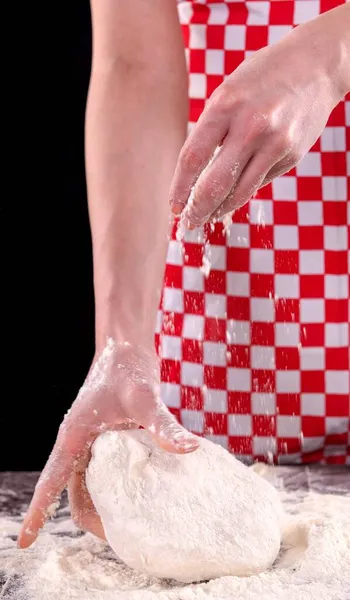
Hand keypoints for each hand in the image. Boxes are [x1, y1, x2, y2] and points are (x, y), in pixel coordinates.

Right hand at [18, 340, 198, 547]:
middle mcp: (78, 444)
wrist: (126, 350)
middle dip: (92, 520)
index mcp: (74, 436)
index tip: (25, 541)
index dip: (37, 512)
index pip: (50, 481)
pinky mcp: (107, 442)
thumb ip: (162, 426)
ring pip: (91, 487)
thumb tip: (189, 449)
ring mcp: (91, 444)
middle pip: (75, 493)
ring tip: (134, 524)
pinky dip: (118, 490)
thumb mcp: (144, 399)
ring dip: (106, 507)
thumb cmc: (126, 369)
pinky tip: (142, 497)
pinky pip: (106, 475)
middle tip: (122, 538)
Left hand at [169, 7, 347, 228]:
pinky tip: (234, 194)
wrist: (315, 66)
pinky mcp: (291, 156)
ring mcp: (275, 144)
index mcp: (226, 106)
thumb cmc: (261, 79)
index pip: (192, 158)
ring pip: (240, 193)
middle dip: (197, 210)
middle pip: (214, 184)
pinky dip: (243, 191)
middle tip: (188, 223)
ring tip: (208, 218)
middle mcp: (251, 127)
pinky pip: (259, 182)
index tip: (174, 206)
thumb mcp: (228, 93)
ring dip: (220, 211)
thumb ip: (211, 132)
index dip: (180, 188)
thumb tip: (193, 179)